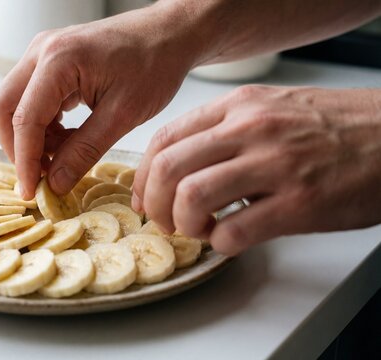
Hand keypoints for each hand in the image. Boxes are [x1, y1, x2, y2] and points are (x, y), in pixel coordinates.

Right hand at [0, 3, 202, 198]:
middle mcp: (41, 52)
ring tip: (64, 157)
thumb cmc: (154, 64)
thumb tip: (55, 184)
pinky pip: (31, 99)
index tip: (31, 192)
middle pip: (3, 109)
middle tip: (42, 178)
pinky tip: (68, 140)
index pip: (24, 119)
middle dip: (18, 148)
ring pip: (14, 105)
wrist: (169, 34)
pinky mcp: (49, 62)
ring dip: (32, 138)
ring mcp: (42, 54)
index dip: (24, 161)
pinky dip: (42, 126)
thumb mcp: (123, 115)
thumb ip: (84, 151)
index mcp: (58, 60)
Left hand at [133, 85, 380, 255]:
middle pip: (167, 168)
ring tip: (197, 229)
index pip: (165, 139)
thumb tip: (181, 166)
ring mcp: (275, 165)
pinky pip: (233, 231)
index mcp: (240, 107)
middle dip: (153, 203)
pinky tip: (229, 239)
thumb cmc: (336, 126)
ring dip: (183, 223)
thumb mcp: (273, 109)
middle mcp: (252, 130)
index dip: (142, 176)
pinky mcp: (300, 203)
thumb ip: (225, 131)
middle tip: (163, 220)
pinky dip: (219, 243)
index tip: (143, 197)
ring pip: (191, 197)